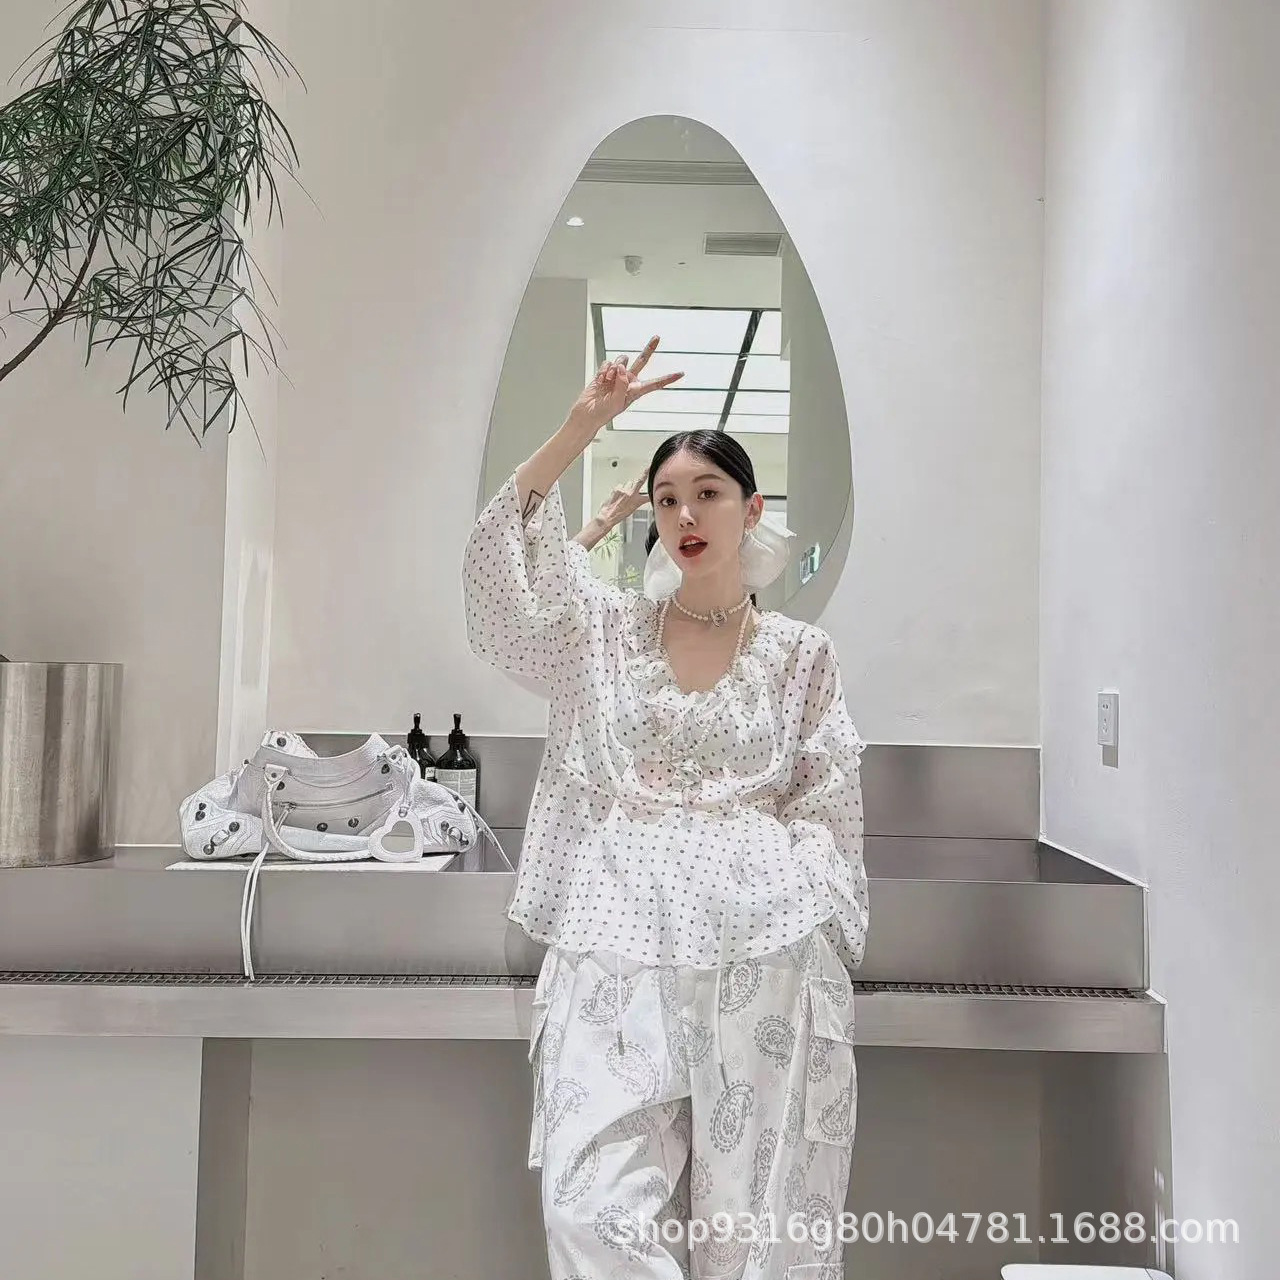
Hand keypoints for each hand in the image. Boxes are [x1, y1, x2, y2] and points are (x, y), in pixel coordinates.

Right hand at [566, 336, 683, 437]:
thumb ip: (622, 384)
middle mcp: (628, 381)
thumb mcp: (616, 402)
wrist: (587, 412)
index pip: (655, 383)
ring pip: (622, 360)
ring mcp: (617, 375)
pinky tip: (601, 379)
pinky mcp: (605, 372)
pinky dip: (604, 370)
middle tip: (657, 337)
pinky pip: (608, 363)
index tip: (681, 374)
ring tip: (607, 379)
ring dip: (614, 368)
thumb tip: (622, 368)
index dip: (668, 378)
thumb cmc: (603, 412)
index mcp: (635, 391)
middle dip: (649, 349)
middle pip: (642, 361)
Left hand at [571, 470, 649, 550]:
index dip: (654, 486)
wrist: (608, 515)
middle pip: (638, 481)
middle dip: (640, 478)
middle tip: (644, 472)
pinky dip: (619, 489)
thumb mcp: (632, 509)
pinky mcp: (617, 488)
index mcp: (637, 501)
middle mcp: (632, 494)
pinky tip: (617, 495)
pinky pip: (620, 485)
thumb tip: (638, 496)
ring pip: (628, 483)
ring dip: (627, 487)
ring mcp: (624, 490)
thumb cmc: (619, 514)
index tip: (656, 476)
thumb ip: (636, 500)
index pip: (648, 492)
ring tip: (623, 495)